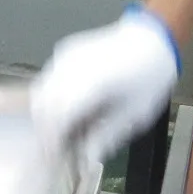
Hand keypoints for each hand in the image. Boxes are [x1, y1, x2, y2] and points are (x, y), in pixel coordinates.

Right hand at [29, 6, 178, 168]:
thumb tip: (88, 157)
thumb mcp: (136, 113)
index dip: (52, 138)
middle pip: (42, 103)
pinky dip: (53, 95)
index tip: (54, 155)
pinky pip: (49, 77)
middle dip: (46, 127)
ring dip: (47, 112)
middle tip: (58, 146)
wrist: (152, 36)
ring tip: (65, 127)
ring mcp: (65, 55)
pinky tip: (70, 104)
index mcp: (94, 83)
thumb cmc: (150, 75)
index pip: (58, 116)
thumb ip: (108, 135)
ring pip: (40, 89)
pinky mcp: (64, 50)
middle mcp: (72, 66)